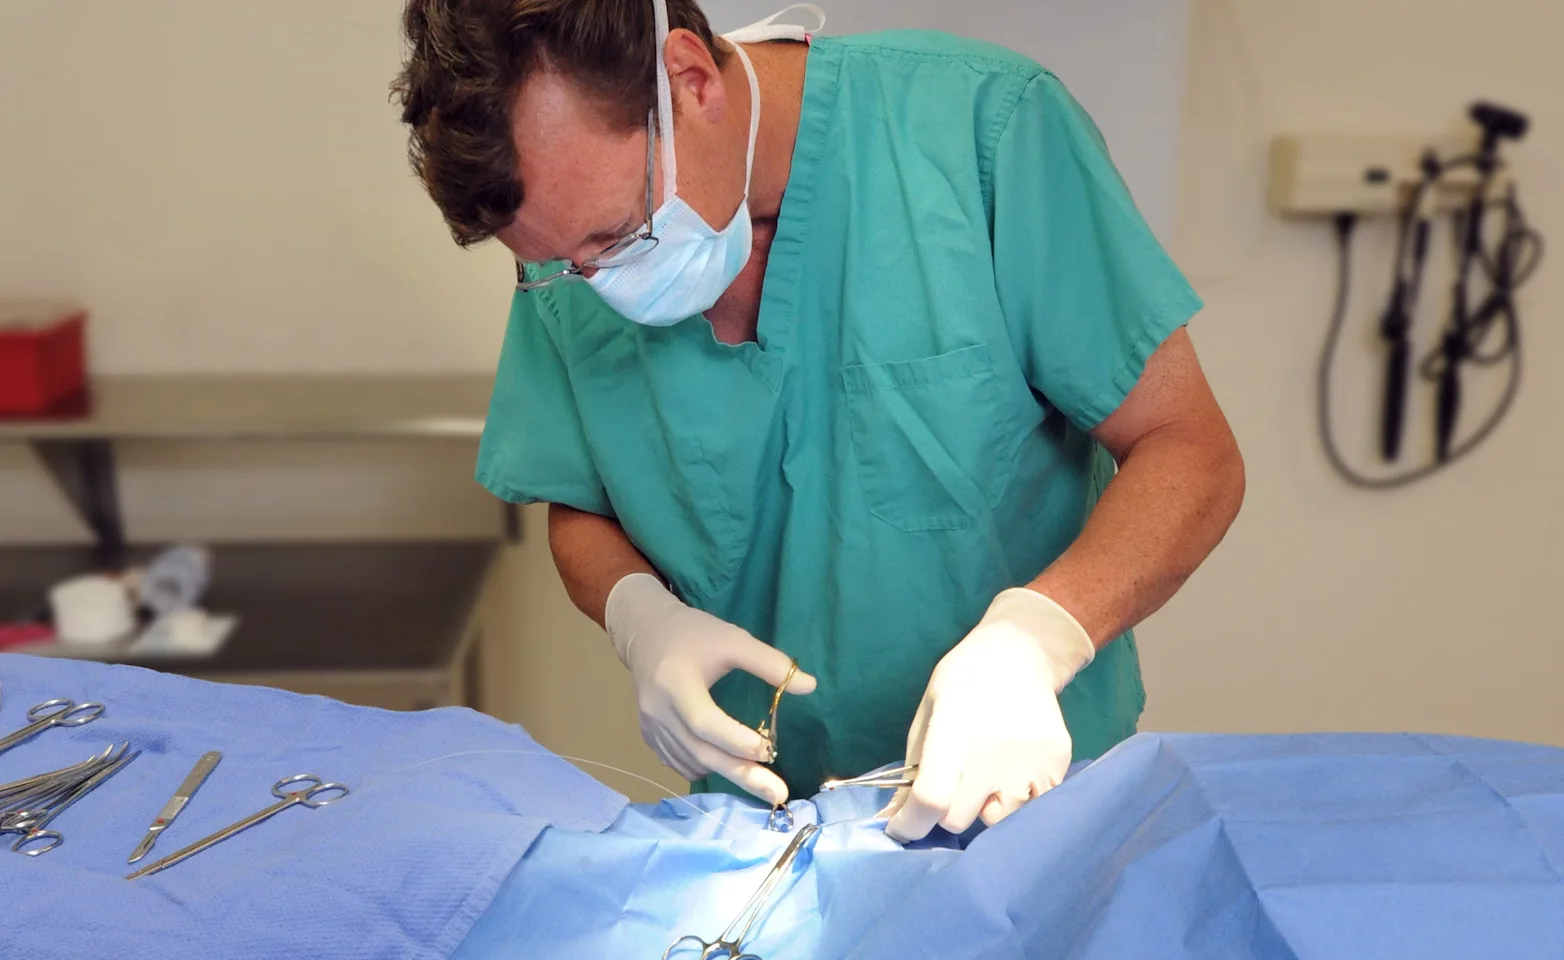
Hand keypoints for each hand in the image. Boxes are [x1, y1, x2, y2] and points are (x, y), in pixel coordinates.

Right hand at [604, 573, 814, 804]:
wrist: (647, 632)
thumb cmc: (694, 633)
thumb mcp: (734, 639)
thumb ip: (770, 663)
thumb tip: (810, 686)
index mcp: (675, 683)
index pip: (704, 722)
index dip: (735, 740)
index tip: (769, 751)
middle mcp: (658, 711)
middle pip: (700, 752)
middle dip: (741, 774)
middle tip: (778, 795)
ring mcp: (650, 727)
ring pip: (692, 762)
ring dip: (726, 773)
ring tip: (762, 781)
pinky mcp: (649, 737)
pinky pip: (680, 763)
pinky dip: (706, 768)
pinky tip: (727, 763)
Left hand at [880, 588, 1095, 842]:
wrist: (1019, 653)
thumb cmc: (963, 681)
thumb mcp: (928, 712)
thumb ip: (913, 768)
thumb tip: (892, 818)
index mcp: (954, 728)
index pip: (931, 797)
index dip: (910, 824)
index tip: (902, 829)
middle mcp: (993, 747)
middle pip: (960, 817)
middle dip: (946, 812)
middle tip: (951, 788)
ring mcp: (1030, 758)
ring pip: (998, 819)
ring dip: (985, 808)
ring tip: (987, 779)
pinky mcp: (1057, 763)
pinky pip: (1031, 807)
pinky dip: (1016, 800)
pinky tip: (1012, 772)